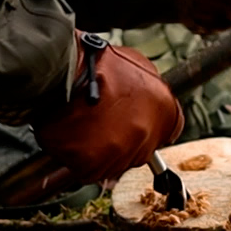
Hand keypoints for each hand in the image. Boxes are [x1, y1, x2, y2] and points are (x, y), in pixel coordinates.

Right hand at [33, 34, 183, 183]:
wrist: (61, 64)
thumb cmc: (93, 59)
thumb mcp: (136, 64)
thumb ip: (147, 90)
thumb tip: (146, 104)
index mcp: (163, 107)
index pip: (169, 132)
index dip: (151, 131)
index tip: (137, 130)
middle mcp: (145, 133)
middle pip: (136, 154)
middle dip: (119, 144)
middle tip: (99, 128)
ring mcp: (119, 150)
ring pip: (109, 166)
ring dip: (95, 154)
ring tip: (80, 129)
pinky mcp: (91, 162)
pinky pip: (85, 170)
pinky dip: (74, 159)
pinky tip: (68, 137)